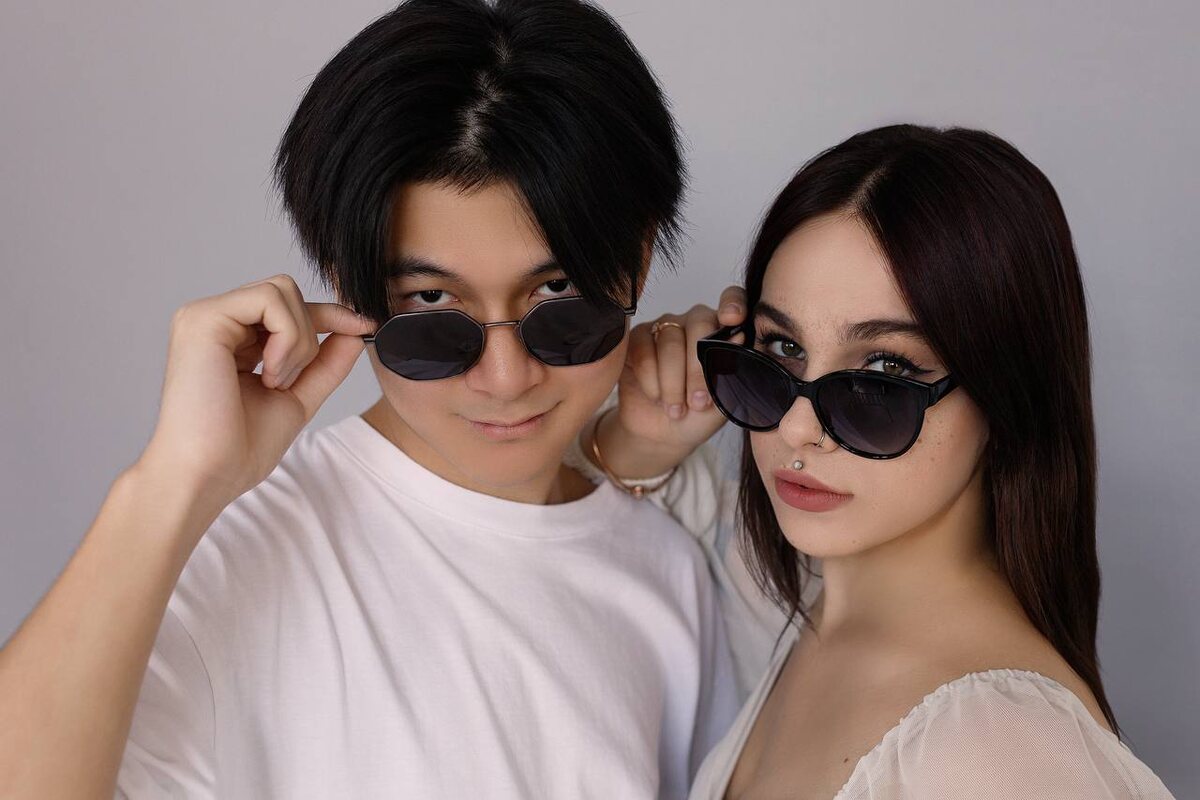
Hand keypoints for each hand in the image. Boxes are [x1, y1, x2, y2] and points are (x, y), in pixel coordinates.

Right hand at [136, 274, 375, 512]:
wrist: (208, 475)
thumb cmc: (240, 448)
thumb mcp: (297, 397)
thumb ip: (325, 364)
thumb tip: (357, 329)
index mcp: (232, 339)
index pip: (288, 307)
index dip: (331, 314)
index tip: (365, 328)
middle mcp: (216, 322)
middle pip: (288, 291)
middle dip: (310, 333)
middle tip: (290, 381)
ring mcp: (205, 316)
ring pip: (282, 290)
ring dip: (298, 340)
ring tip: (277, 381)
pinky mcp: (203, 319)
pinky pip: (269, 299)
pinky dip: (286, 337)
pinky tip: (270, 374)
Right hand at [615, 285, 747, 455]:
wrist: (665, 434)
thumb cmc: (699, 415)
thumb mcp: (724, 397)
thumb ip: (733, 367)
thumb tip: (740, 337)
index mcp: (723, 331)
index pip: (732, 300)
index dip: (732, 305)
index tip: (732, 321)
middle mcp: (694, 323)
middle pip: (699, 324)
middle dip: (698, 369)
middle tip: (697, 402)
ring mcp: (665, 328)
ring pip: (670, 342)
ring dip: (673, 383)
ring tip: (676, 409)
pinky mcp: (637, 340)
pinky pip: (644, 352)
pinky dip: (651, 380)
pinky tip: (656, 397)